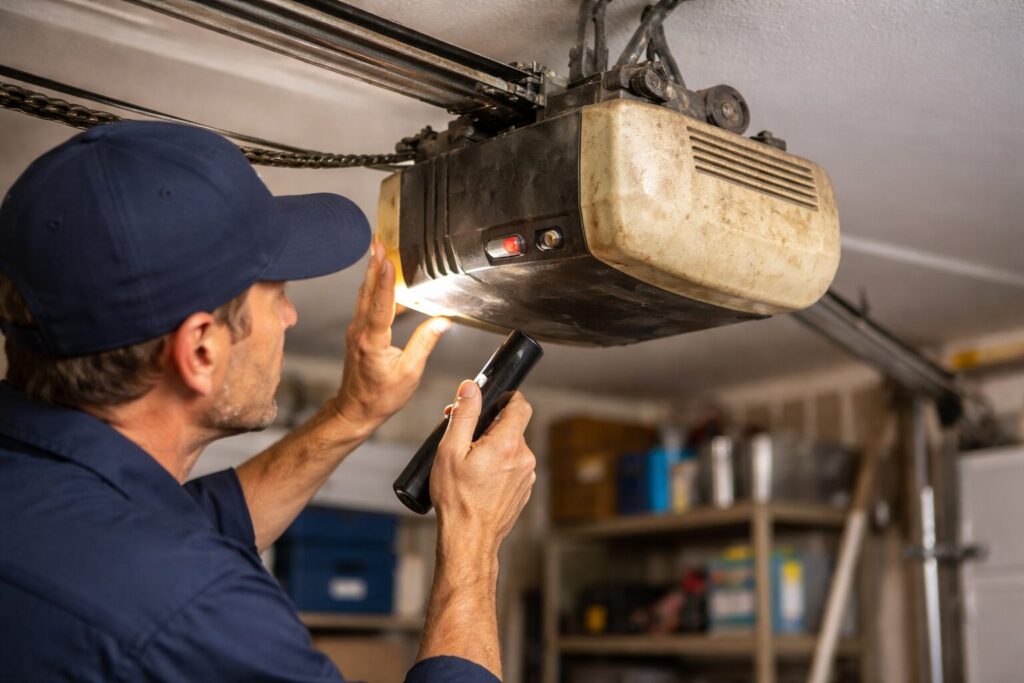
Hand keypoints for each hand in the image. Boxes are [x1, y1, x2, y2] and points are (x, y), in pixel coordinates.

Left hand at [330, 242, 449, 433]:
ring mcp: (356, 331)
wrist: (355, 409)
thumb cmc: (381, 396)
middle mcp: (360, 332)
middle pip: (368, 292)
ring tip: (377, 251)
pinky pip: (365, 304)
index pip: (381, 305)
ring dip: (372, 272)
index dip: (386, 282)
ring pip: (364, 295)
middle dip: (374, 265)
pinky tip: (381, 279)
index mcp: (373, 342)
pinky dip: (373, 288)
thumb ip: (425, 343)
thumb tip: (442, 323)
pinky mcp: (357, 333)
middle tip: (377, 242)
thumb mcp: (410, 373)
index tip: (388, 261)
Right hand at [430, 380, 536, 550]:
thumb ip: (464, 415)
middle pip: (511, 428)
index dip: (506, 398)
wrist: (469, 538)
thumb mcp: (451, 450)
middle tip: (464, 438)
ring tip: (468, 464)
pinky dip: (499, 467)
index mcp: (508, 444)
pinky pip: (513, 468)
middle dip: (489, 427)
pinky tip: (479, 480)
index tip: (492, 401)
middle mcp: (524, 458)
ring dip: (494, 449)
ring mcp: (527, 476)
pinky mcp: (524, 490)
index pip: (520, 405)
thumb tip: (471, 387)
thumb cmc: (457, 498)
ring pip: (512, 449)